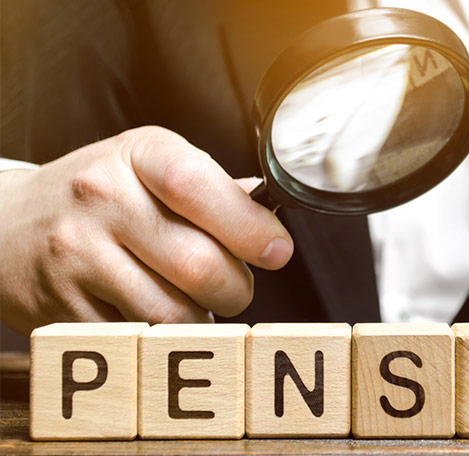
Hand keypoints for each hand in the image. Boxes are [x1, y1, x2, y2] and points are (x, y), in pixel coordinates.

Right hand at [0, 126, 293, 333]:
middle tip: (234, 285)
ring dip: (201, 319)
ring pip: (172, 312)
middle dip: (236, 287)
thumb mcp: (148, 168)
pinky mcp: (62, 307)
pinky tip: (153, 314)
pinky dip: (160, 338)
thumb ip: (210, 189)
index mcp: (137, 154)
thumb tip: (268, 215)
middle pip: (198, 263)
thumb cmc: (99, 195)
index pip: (199, 186)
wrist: (7, 224)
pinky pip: (137, 338)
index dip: (249, 226)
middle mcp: (102, 198)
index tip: (278, 251)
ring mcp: (76, 254)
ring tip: (193, 301)